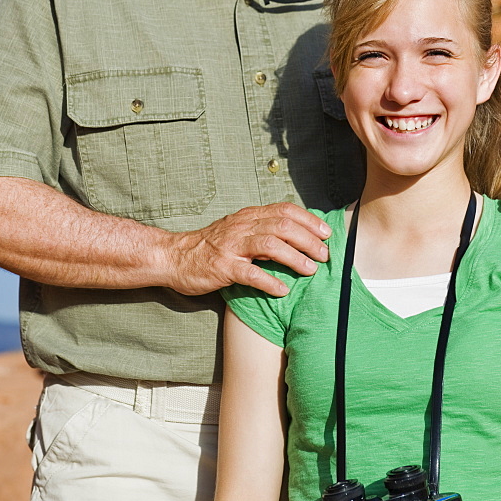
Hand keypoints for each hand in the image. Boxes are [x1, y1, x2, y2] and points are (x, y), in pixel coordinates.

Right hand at [168, 202, 330, 295]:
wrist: (174, 256)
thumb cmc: (211, 246)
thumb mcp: (239, 230)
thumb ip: (263, 231)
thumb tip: (297, 238)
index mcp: (248, 216)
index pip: (284, 210)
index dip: (308, 220)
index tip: (326, 232)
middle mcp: (242, 227)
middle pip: (282, 226)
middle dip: (308, 240)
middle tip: (324, 255)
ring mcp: (232, 246)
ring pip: (270, 245)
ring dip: (294, 258)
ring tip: (310, 270)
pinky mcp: (223, 267)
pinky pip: (250, 273)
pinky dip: (269, 281)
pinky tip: (283, 290)